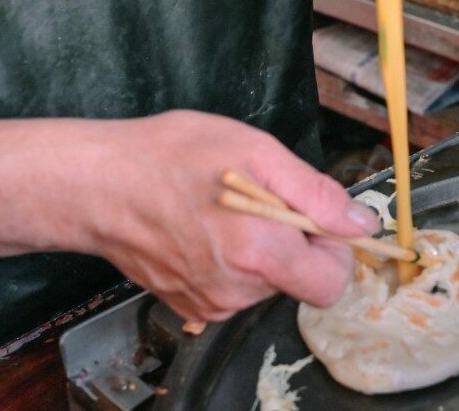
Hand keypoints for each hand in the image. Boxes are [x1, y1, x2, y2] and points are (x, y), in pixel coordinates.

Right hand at [88, 110, 379, 321]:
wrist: (96, 186)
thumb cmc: (171, 158)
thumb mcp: (256, 151)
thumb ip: (316, 193)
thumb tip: (361, 223)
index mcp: (261, 254)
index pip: (332, 283)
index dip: (333, 247)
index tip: (311, 217)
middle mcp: (238, 291)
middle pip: (300, 279)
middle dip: (293, 241)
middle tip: (258, 200)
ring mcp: (211, 305)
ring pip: (267, 282)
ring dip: (260, 249)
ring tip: (224, 210)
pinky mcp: (190, 307)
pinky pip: (236, 288)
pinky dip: (232, 261)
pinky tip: (205, 230)